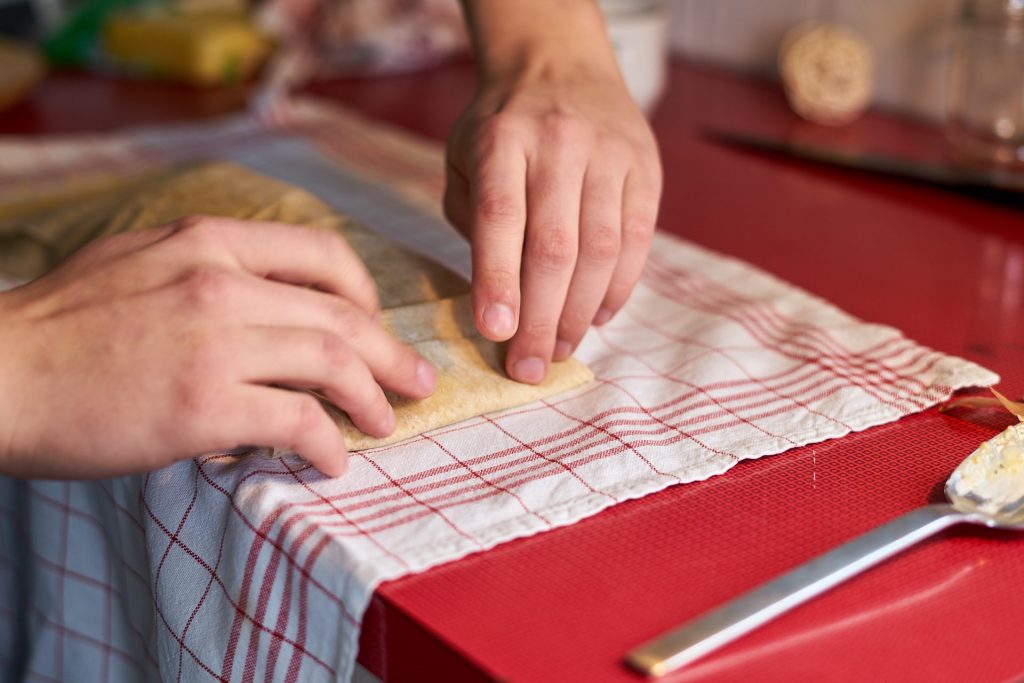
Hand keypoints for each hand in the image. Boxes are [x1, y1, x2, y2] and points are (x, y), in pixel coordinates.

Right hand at [0, 217, 435, 478]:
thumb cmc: (64, 325)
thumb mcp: (139, 260)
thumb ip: (208, 270)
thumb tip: (267, 307)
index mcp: (207, 241)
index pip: (321, 252)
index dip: (364, 293)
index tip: (374, 325)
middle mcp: (218, 281)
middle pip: (341, 314)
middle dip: (390, 354)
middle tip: (416, 382)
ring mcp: (213, 342)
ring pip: (332, 361)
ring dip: (372, 398)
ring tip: (385, 424)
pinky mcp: (203, 405)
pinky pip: (298, 421)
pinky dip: (328, 443)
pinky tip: (332, 460)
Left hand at [444, 18, 661, 383]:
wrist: (561, 64)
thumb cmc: (501, 128)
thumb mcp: (463, 158)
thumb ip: (472, 221)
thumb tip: (499, 298)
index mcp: (503, 140)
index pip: (501, 217)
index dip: (497, 279)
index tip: (495, 333)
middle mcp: (560, 144)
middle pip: (555, 246)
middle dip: (541, 317)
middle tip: (529, 368)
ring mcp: (611, 156)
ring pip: (601, 250)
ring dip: (579, 313)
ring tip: (560, 351)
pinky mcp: (645, 170)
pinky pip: (637, 241)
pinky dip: (618, 289)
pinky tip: (595, 317)